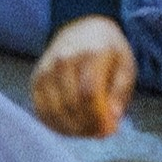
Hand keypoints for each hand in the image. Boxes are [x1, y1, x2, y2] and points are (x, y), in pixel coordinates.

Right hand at [25, 17, 138, 138]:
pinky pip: (41, 110)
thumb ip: (120, 92)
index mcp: (90, 55)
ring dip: (70, 129)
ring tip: (85, 131)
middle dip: (86, 126)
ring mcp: (46, 70)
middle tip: (99, 133)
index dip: (98, 117)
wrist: (80, 28)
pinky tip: (69, 127)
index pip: (89, 94)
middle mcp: (63, 61)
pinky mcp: (36, 80)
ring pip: (54, 111)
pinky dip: (54, 124)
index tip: (108, 131)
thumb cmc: (108, 52)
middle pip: (70, 105)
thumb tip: (111, 120)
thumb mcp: (125, 66)